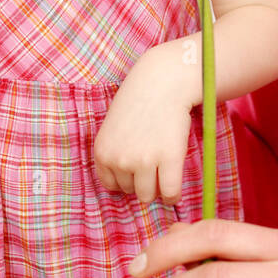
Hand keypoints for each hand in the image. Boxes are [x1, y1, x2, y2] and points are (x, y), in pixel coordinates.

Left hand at [93, 46, 198, 205]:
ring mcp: (144, 160)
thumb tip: (125, 187)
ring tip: (164, 173)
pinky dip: (172, 196)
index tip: (137, 171)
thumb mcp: (114, 127)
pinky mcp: (169, 158)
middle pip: (131, 191)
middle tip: (153, 165)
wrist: (163, 81)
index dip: (126, 179)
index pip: (111, 185)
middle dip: (142, 182)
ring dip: (157, 189)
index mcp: (102, 152)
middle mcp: (119, 159)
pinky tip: (174, 189)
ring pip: (148, 195)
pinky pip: (169, 192)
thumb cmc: (139, 101)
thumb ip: (115, 153)